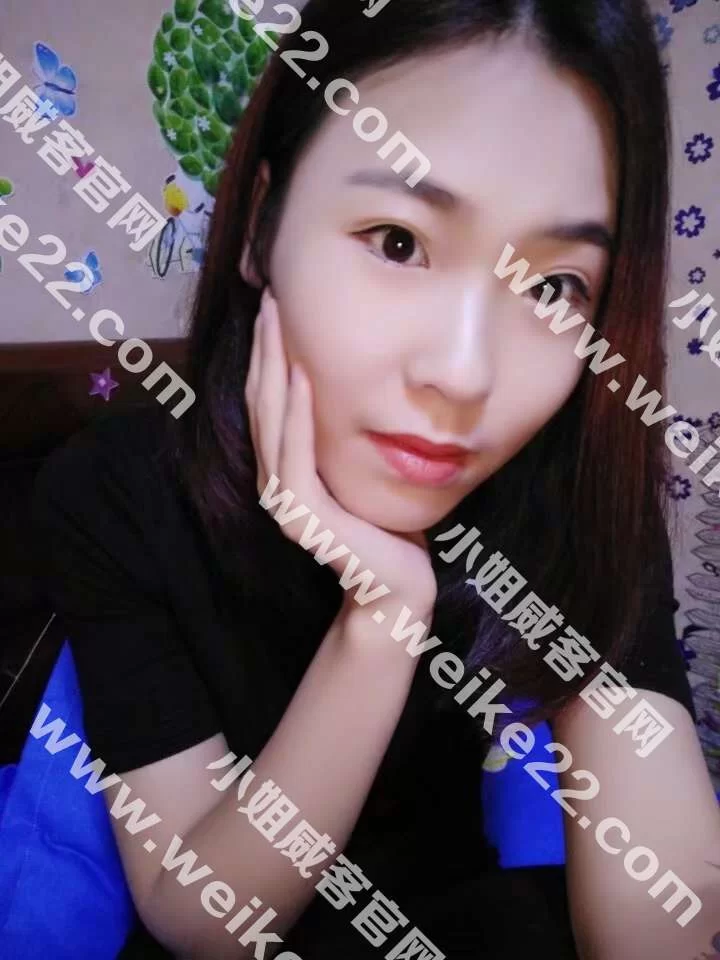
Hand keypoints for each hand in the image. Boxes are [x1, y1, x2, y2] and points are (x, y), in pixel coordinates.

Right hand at [244, 288, 437, 633]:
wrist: (395, 590)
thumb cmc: (388, 531)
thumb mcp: (364, 471)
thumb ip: (348, 438)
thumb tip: (363, 386)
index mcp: (288, 470)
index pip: (271, 402)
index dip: (268, 354)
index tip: (278, 306)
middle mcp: (277, 482)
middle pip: (261, 402)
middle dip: (264, 348)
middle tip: (270, 295)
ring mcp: (285, 502)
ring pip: (270, 422)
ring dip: (271, 368)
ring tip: (276, 321)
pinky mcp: (302, 518)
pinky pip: (293, 456)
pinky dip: (296, 415)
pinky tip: (301, 375)